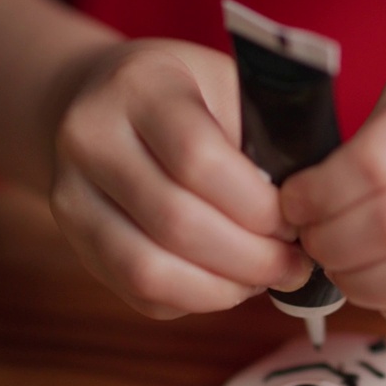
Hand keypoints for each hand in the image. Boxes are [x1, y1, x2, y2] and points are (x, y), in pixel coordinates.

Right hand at [49, 39, 311, 318]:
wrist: (101, 100)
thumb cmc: (189, 97)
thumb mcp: (230, 88)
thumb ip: (266, 140)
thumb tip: (312, 213)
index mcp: (140, 86)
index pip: (198, 158)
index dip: (258, 205)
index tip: (298, 221)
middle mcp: (90, 138)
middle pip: (175, 221)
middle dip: (251, 257)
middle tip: (295, 264)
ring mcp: (72, 195)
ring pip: (149, 270)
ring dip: (223, 288)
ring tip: (266, 279)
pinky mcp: (76, 242)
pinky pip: (139, 294)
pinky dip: (196, 300)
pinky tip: (230, 283)